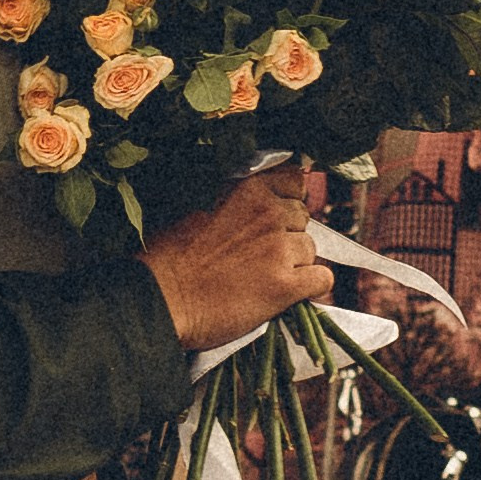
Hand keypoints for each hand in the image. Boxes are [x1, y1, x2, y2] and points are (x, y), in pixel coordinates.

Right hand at [141, 165, 329, 348]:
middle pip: (303, 218)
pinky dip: (310, 288)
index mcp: (245, 188)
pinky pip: (322, 280)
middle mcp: (268, 213)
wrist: (159, 299)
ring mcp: (279, 249)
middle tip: (260, 255)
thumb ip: (231, 199)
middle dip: (287, 234)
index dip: (287, 200)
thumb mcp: (194, 204)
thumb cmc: (166, 257)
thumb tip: (257, 201)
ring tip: (262, 278)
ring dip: (294, 263)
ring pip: (310, 250)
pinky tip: (288, 294)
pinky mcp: (285, 286)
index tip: (273, 217)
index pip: (294, 180)